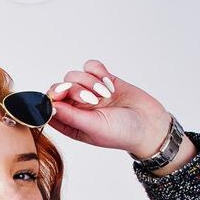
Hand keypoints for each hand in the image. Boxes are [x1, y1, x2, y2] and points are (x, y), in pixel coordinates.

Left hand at [45, 59, 173, 158]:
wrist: (150, 124)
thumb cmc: (123, 133)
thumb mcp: (94, 128)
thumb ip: (71, 117)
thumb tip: (50, 105)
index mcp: (69, 123)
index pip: (48, 105)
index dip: (52, 97)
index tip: (62, 95)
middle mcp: (76, 107)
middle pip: (61, 87)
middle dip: (76, 89)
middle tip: (93, 100)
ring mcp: (88, 92)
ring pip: (75, 75)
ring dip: (90, 82)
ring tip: (106, 95)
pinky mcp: (101, 79)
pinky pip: (90, 66)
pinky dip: (99, 72)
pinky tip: (110, 85)